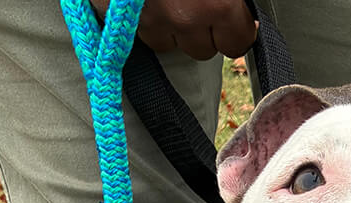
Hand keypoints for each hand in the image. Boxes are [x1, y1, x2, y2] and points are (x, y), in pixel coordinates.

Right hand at [91, 0, 257, 60]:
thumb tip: (235, 4)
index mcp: (217, 3)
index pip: (236, 42)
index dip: (235, 28)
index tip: (231, 17)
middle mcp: (184, 17)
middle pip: (201, 49)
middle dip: (201, 29)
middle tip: (195, 0)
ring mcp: (147, 18)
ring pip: (166, 43)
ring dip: (169, 25)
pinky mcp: (114, 12)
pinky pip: (134, 28)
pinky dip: (139, 15)